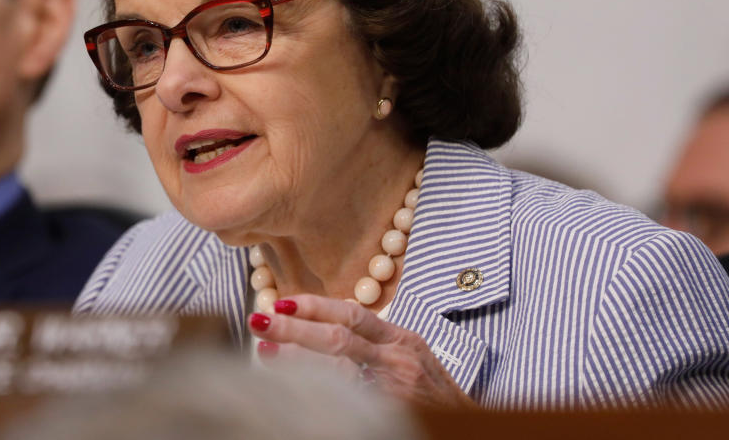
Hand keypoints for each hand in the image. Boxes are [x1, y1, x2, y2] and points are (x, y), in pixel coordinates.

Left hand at [248, 294, 474, 407]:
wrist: (469, 427)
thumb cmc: (434, 395)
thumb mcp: (410, 359)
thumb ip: (374, 344)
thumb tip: (324, 331)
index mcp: (400, 338)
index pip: (352, 312)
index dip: (314, 305)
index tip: (282, 302)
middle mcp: (398, 357)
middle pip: (339, 335)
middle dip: (295, 327)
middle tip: (259, 320)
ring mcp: (396, 386)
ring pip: (340, 365)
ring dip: (299, 358)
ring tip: (266, 352)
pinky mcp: (393, 410)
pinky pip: (350, 399)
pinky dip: (322, 392)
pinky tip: (295, 391)